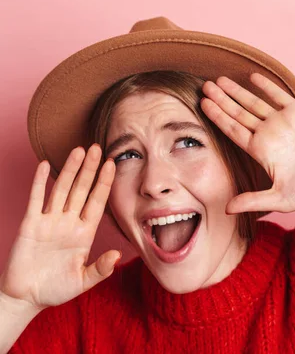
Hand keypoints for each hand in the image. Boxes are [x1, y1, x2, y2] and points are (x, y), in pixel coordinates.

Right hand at [0, 145, 119, 310]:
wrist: (25, 298)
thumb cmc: (55, 289)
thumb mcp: (82, 282)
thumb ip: (100, 269)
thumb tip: (117, 256)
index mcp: (84, 233)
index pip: (97, 202)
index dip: (104, 183)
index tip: (112, 164)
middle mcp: (68, 222)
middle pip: (81, 190)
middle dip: (89, 169)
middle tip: (97, 147)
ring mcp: (49, 221)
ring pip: (61, 189)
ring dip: (69, 170)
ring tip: (78, 150)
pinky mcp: (30, 224)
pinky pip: (36, 199)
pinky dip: (39, 182)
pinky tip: (43, 165)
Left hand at [201, 73, 294, 213]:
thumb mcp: (279, 199)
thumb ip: (253, 201)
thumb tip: (226, 209)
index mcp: (260, 150)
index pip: (232, 130)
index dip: (217, 117)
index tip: (202, 104)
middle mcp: (267, 133)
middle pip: (238, 113)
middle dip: (221, 99)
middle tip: (205, 86)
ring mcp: (282, 121)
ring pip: (254, 102)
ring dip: (237, 90)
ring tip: (220, 79)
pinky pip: (278, 96)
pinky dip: (266, 86)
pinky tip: (252, 77)